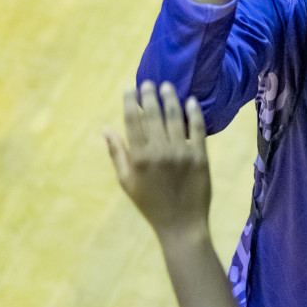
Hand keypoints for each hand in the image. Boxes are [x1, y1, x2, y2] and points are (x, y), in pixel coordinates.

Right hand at [105, 82, 212, 241]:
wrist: (181, 224)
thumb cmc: (149, 203)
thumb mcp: (126, 181)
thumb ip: (116, 153)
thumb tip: (106, 128)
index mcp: (139, 157)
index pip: (133, 120)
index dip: (131, 101)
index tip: (130, 89)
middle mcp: (159, 151)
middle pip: (154, 113)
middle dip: (150, 94)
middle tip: (149, 82)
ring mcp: (181, 152)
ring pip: (175, 117)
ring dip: (171, 98)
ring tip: (168, 87)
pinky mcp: (200, 156)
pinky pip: (197, 129)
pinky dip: (194, 113)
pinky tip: (191, 101)